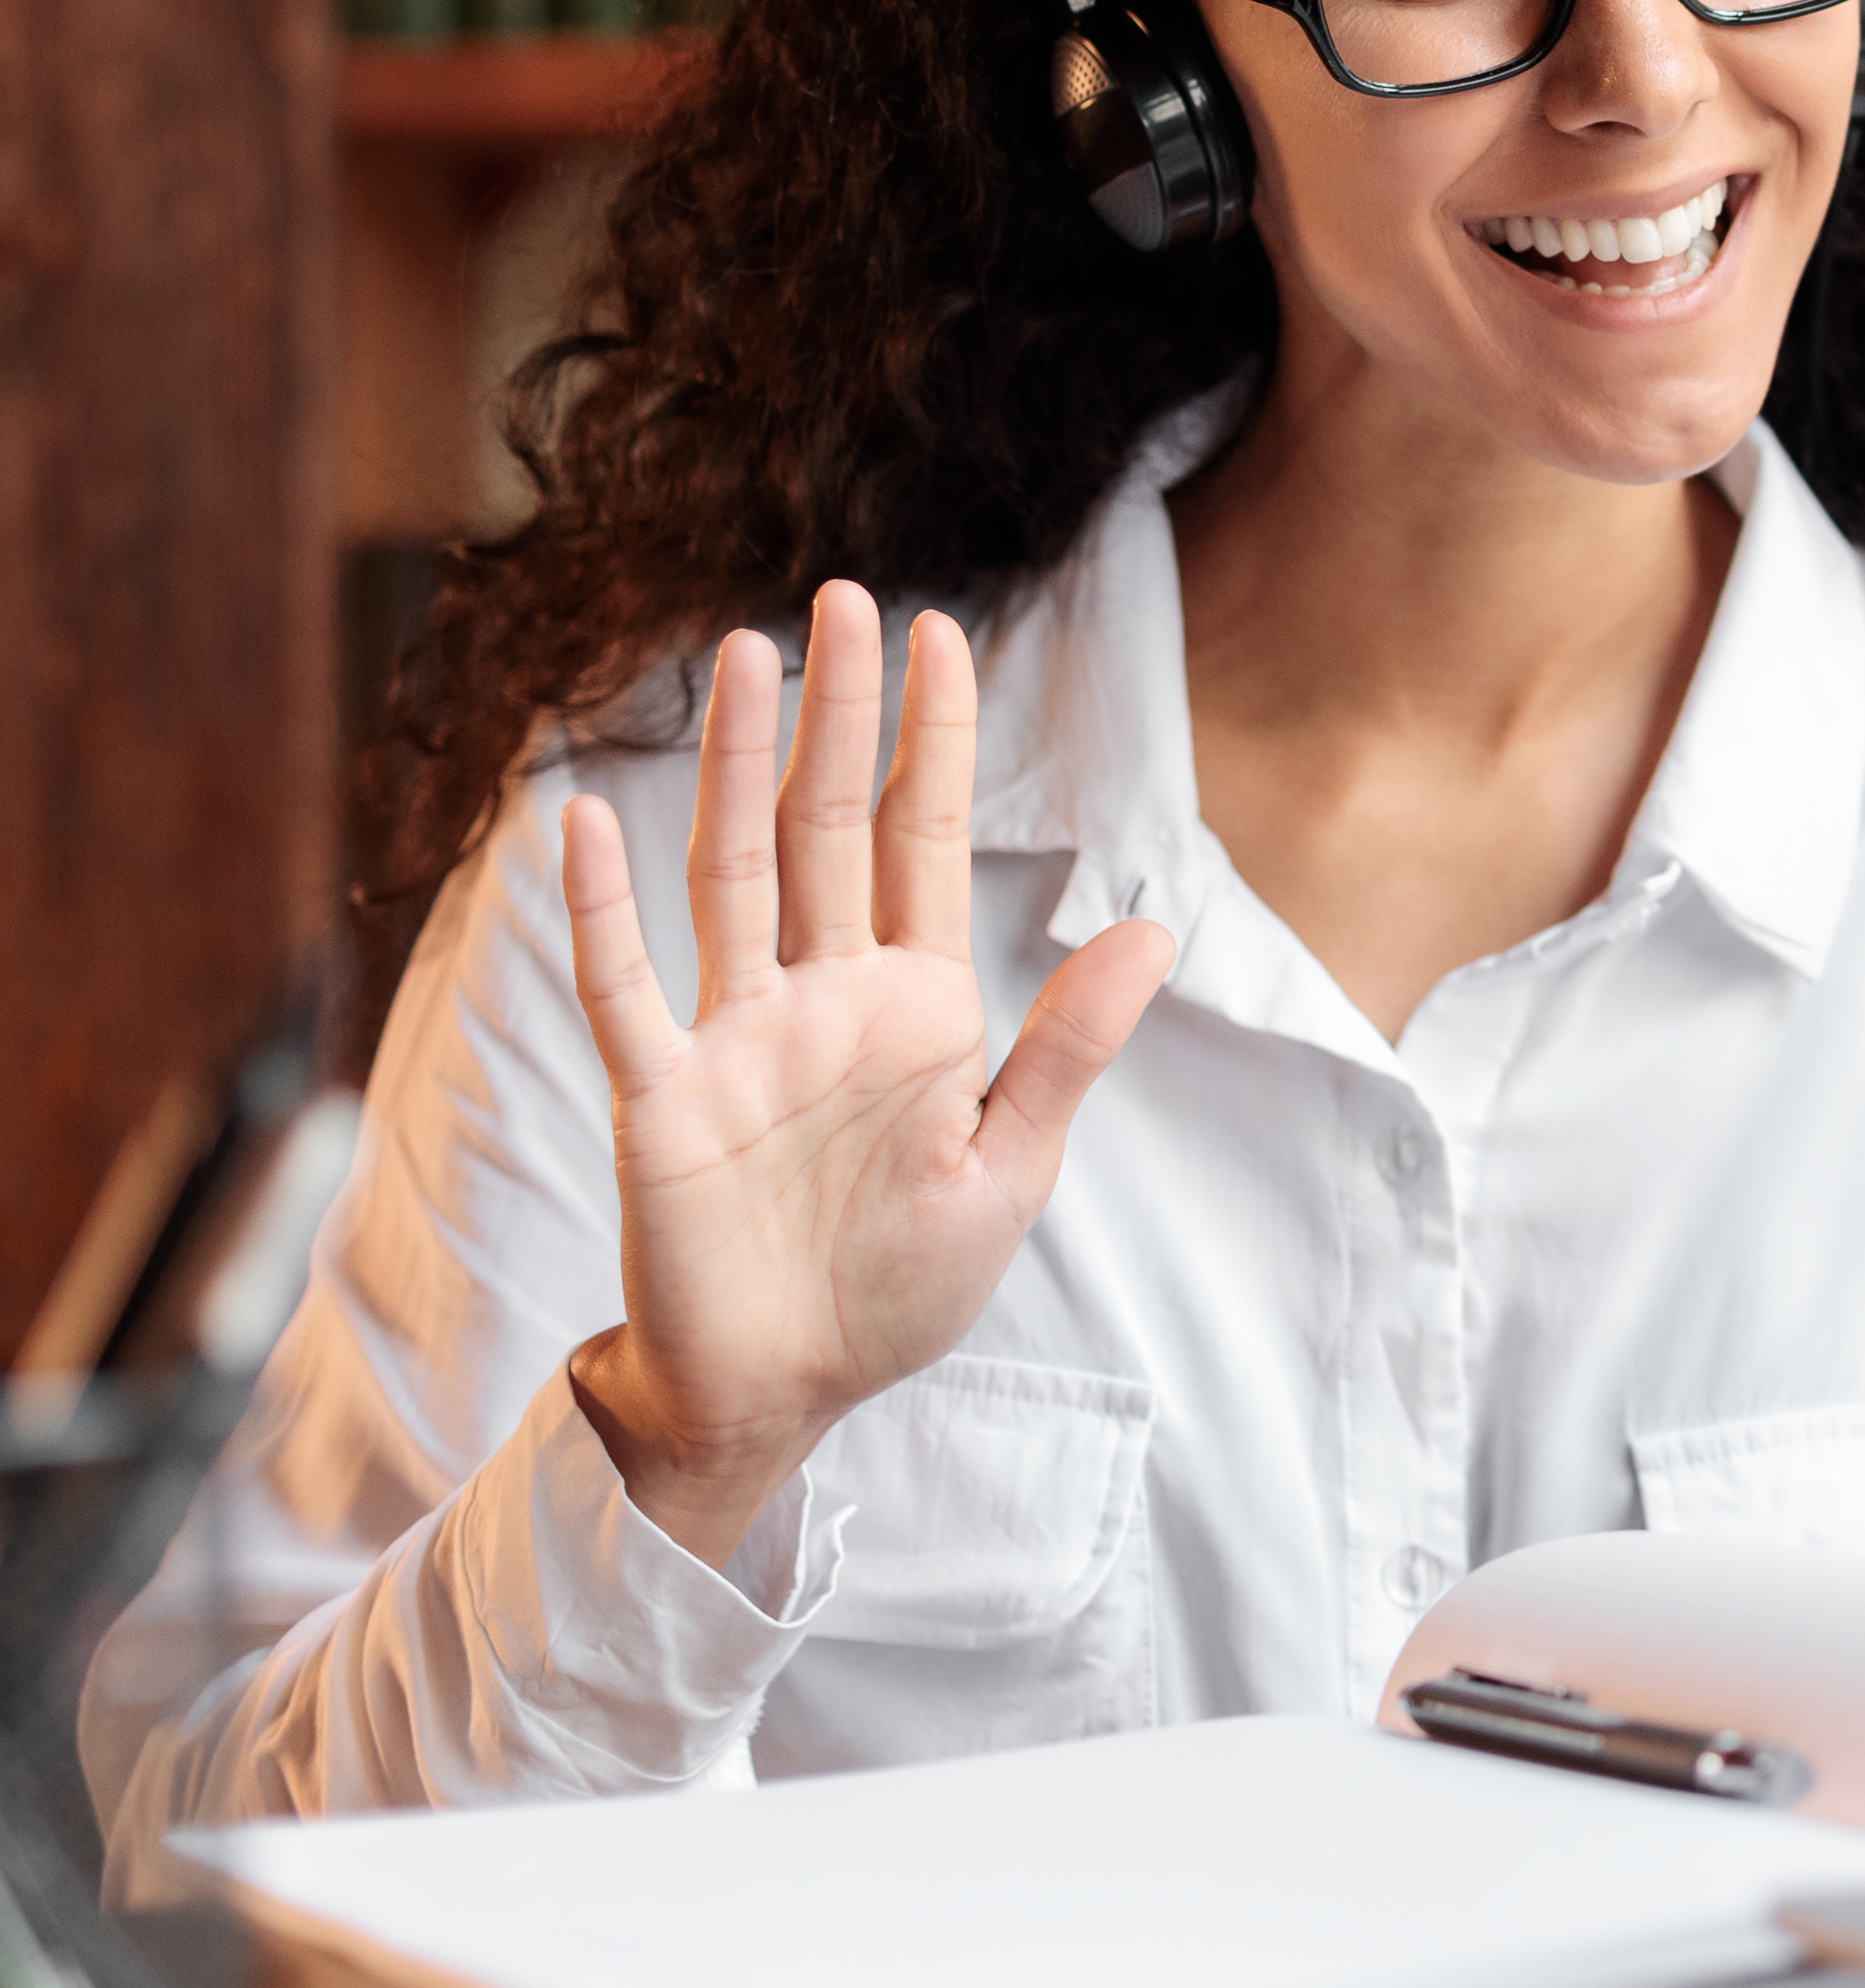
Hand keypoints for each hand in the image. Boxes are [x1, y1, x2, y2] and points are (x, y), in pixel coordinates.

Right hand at [560, 585, 1175, 1567]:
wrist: (794, 1390)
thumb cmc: (900, 1286)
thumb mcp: (1010, 1165)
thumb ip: (1069, 1046)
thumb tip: (1155, 928)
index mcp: (915, 1007)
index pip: (924, 840)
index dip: (934, 739)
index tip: (947, 633)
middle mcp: (821, 998)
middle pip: (830, 825)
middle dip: (842, 714)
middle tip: (849, 597)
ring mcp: (736, 1037)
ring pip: (736, 870)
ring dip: (740, 765)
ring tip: (749, 655)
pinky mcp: (661, 1096)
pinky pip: (625, 986)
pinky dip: (599, 908)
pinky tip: (585, 821)